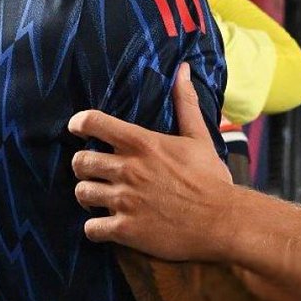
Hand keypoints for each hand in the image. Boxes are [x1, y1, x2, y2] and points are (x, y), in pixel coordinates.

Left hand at [69, 64, 232, 259]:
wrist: (222, 221)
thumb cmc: (211, 179)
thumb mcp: (199, 137)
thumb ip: (186, 103)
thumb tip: (183, 70)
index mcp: (142, 144)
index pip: (93, 122)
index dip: (79, 123)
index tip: (77, 128)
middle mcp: (127, 169)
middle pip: (80, 161)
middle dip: (83, 166)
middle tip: (93, 171)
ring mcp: (124, 201)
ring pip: (82, 193)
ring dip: (87, 196)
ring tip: (98, 199)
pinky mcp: (126, 230)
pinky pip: (91, 229)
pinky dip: (95, 228)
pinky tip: (106, 226)